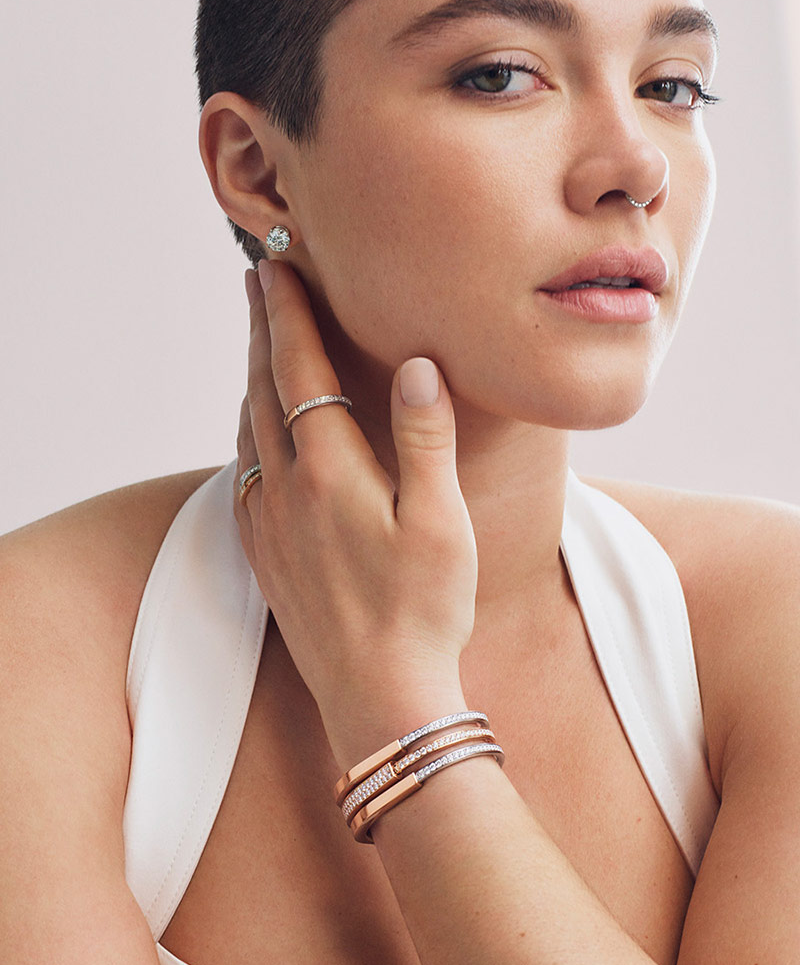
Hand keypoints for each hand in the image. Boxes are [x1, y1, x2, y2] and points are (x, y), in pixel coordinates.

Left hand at [235, 259, 477, 763]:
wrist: (379, 699)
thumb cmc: (423, 610)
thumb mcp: (441, 520)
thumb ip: (424, 437)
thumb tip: (415, 364)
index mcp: (329, 471)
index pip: (300, 368)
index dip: (287, 312)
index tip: (276, 265)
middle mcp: (285, 490)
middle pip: (263, 388)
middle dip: (261, 328)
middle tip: (258, 279)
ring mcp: (267, 524)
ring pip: (248, 428)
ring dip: (251, 376)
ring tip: (259, 341)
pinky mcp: (264, 556)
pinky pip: (243, 473)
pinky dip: (246, 431)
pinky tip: (255, 432)